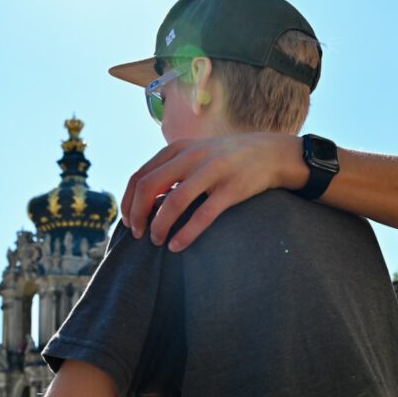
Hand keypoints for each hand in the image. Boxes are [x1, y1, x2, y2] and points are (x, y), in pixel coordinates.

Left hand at [120, 132, 305, 250]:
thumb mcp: (195, 153)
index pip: (139, 176)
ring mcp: (212, 171)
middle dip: (137, 214)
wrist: (269, 153)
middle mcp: (191, 157)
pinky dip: (186, 234)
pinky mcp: (231, 189)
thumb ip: (171, 168)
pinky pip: (203, 215)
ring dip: (159, 226)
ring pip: (173, 202)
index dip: (128, 202)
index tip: (129, 222)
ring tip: (158, 241)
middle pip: (148, 187)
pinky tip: (177, 246)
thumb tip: (141, 199)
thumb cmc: (226, 158)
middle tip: (138, 235)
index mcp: (177, 149)